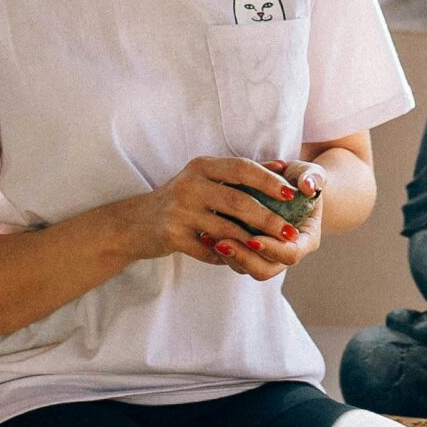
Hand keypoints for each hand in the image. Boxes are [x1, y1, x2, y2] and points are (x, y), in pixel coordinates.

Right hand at [133, 156, 310, 271]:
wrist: (134, 223)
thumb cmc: (181, 198)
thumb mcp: (205, 178)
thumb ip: (241, 173)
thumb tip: (282, 165)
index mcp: (202, 167)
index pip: (242, 168)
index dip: (269, 180)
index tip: (292, 193)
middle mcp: (190, 185)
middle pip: (238, 201)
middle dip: (268, 218)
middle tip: (291, 231)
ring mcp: (180, 211)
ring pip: (226, 230)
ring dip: (253, 242)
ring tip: (274, 250)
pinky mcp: (172, 236)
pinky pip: (208, 250)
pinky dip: (227, 257)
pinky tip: (242, 261)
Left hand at [213, 157, 324, 282]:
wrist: (290, 187)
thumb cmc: (301, 179)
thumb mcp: (310, 173)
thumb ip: (313, 178)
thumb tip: (307, 186)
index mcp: (305, 238)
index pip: (291, 254)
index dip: (272, 249)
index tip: (253, 239)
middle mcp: (286, 252)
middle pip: (265, 270)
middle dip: (243, 258)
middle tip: (223, 243)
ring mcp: (266, 255)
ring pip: (246, 268)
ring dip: (228, 256)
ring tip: (209, 239)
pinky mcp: (249, 252)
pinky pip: (233, 260)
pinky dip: (219, 251)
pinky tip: (205, 235)